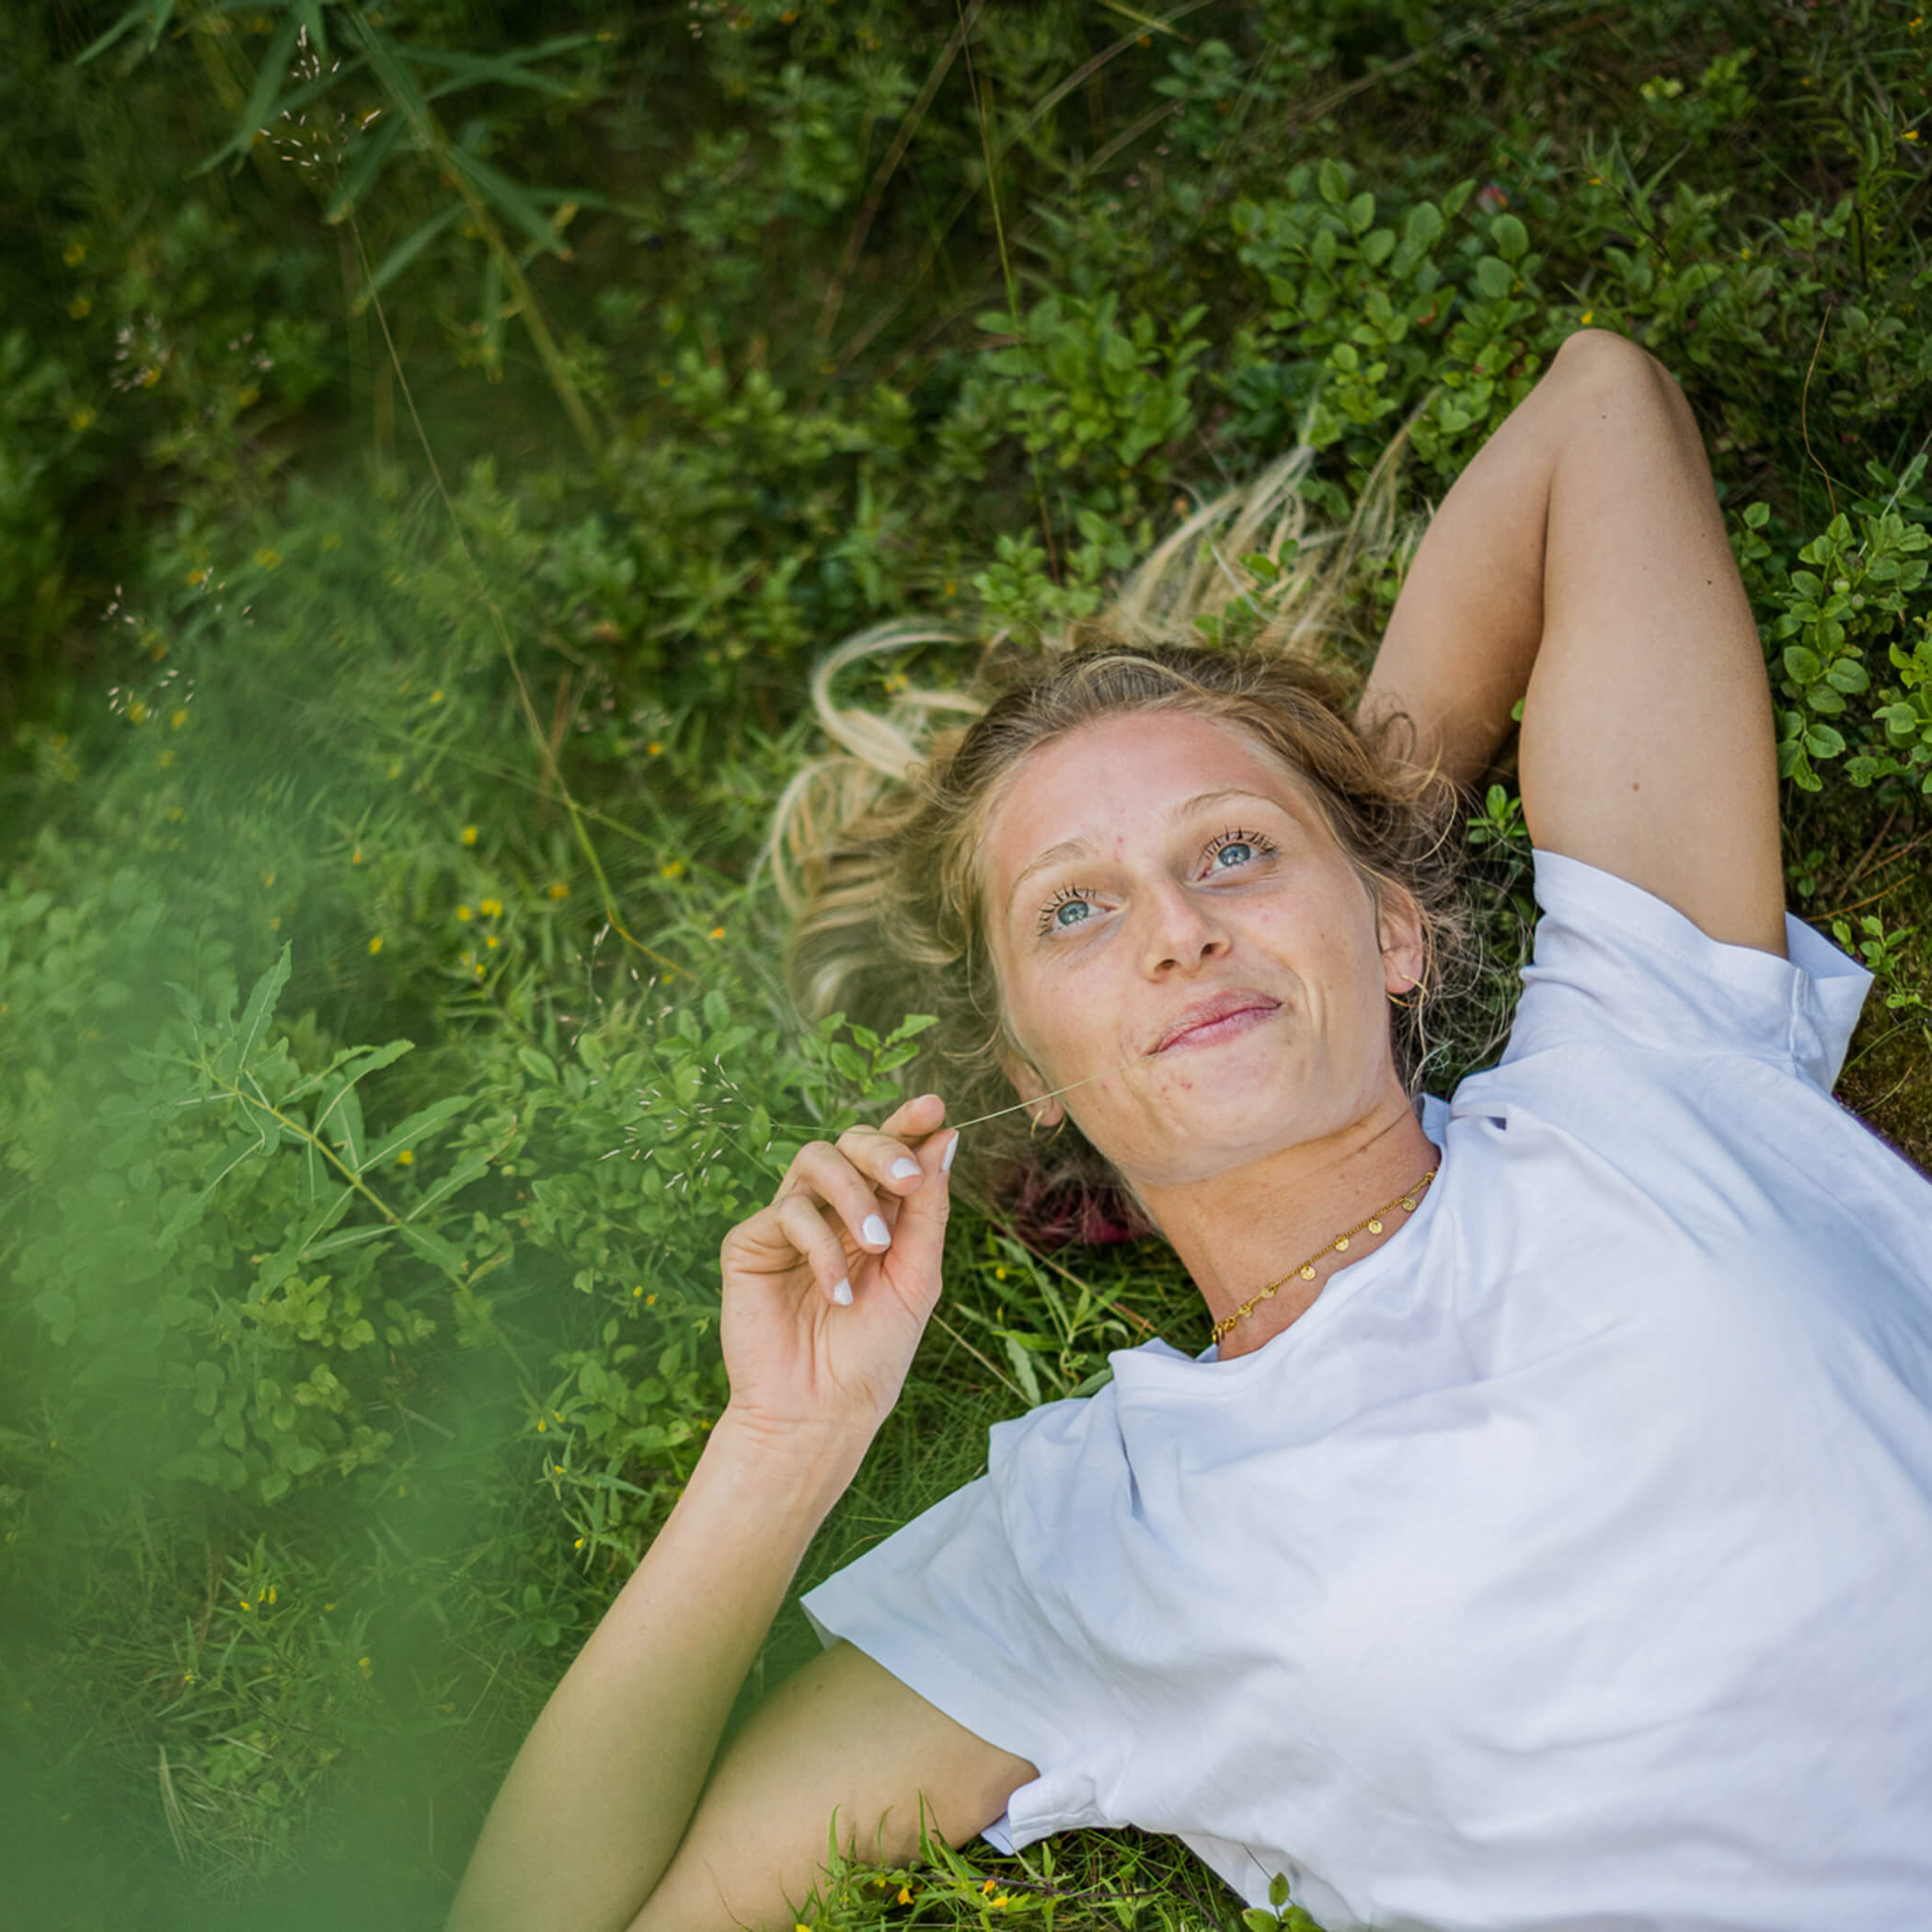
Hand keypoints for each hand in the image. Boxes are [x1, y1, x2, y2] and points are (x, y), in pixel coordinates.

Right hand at [716, 1093, 954, 1452]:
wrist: (822, 1412)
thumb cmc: (873, 1353)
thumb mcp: (917, 1277)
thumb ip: (928, 1209)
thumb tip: (945, 1137)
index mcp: (875, 1215)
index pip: (888, 1153)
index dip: (907, 1123)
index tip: (933, 1107)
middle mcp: (831, 1211)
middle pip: (850, 1142)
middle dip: (883, 1150)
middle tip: (907, 1181)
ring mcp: (788, 1224)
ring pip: (815, 1160)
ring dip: (854, 1195)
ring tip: (876, 1247)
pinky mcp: (749, 1243)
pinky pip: (787, 1212)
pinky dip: (821, 1247)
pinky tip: (837, 1292)